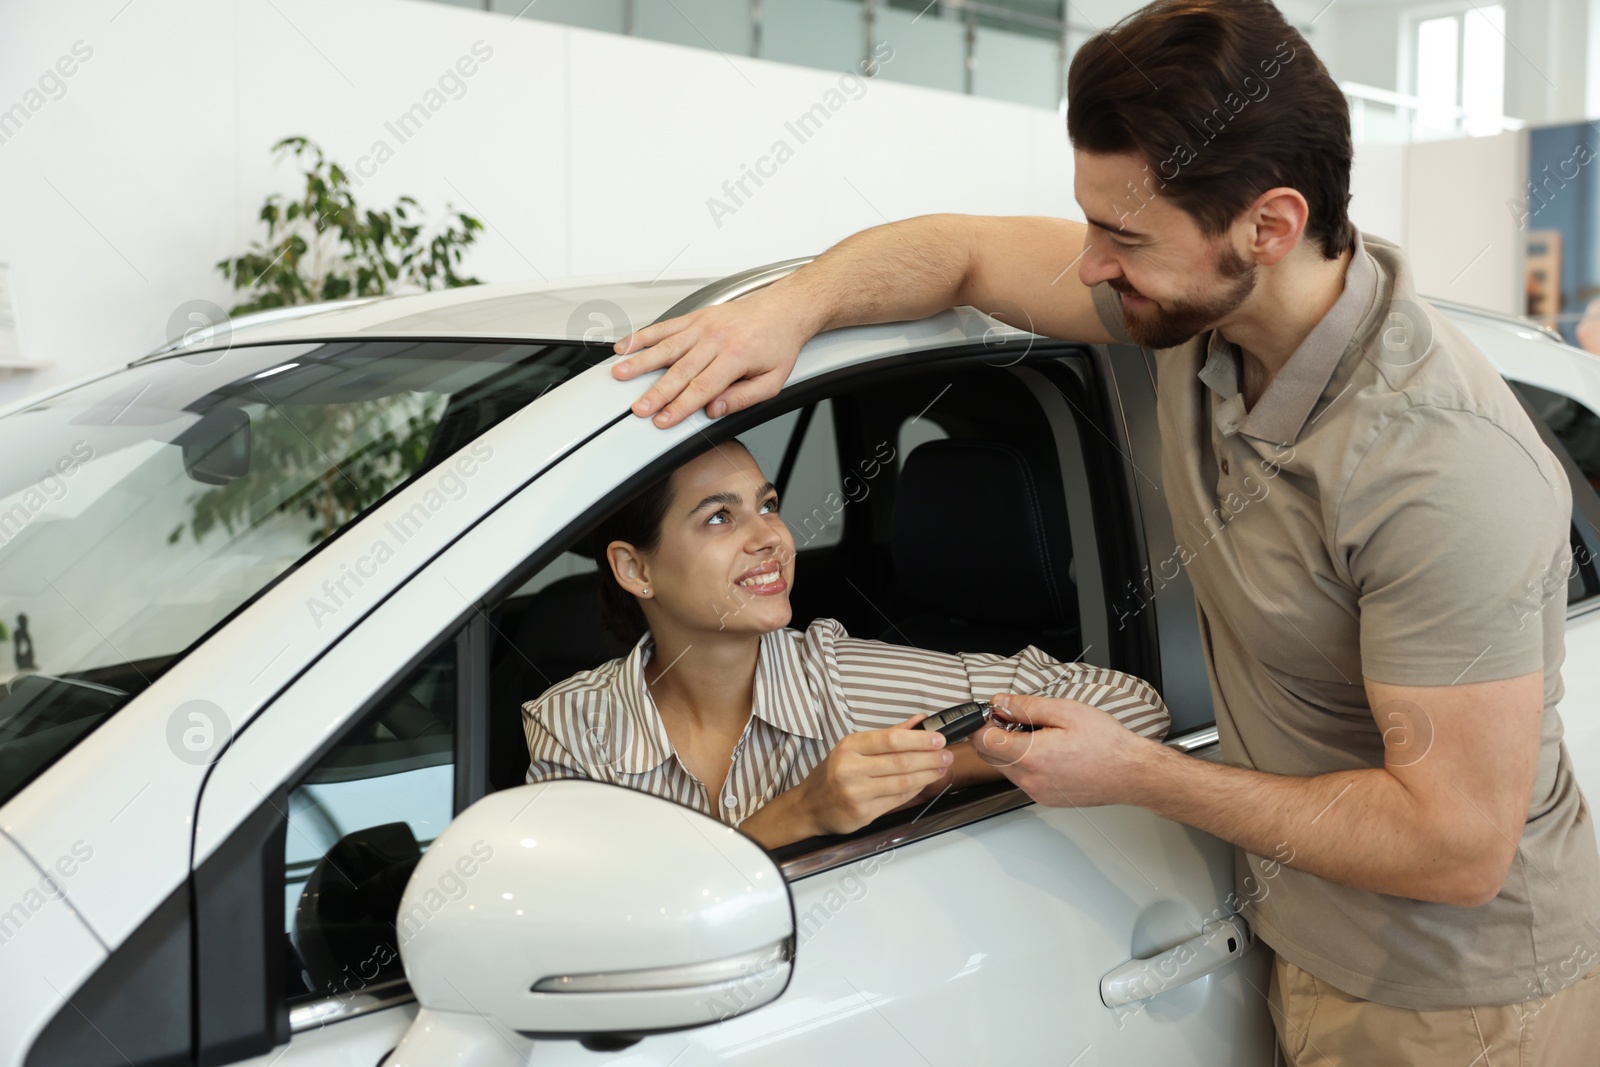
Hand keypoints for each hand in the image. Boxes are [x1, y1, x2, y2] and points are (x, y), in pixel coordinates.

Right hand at [610, 290, 810, 427]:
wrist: (784, 309)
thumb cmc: (778, 344)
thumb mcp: (773, 381)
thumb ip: (743, 399)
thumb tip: (715, 410)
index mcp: (737, 356)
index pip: (702, 388)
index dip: (680, 407)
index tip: (663, 420)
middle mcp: (717, 338)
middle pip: (680, 370)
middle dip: (656, 392)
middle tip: (638, 408)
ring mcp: (703, 325)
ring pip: (666, 346)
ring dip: (641, 361)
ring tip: (620, 374)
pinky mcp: (695, 316)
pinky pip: (664, 326)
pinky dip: (642, 336)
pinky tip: (625, 346)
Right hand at [795, 713, 952, 835]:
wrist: (810, 806)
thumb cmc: (833, 773)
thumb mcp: (854, 748)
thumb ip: (888, 735)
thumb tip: (919, 720)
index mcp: (850, 746)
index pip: (891, 739)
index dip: (919, 739)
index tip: (939, 738)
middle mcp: (851, 768)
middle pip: (901, 761)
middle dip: (929, 757)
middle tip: (947, 754)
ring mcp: (857, 792)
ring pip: (903, 782)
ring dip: (927, 774)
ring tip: (941, 767)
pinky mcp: (863, 812)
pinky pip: (897, 799)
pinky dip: (915, 790)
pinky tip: (925, 782)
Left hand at [969, 692, 1160, 807]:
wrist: (1132, 773)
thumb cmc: (1107, 743)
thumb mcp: (1066, 711)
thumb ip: (1026, 706)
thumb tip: (1000, 702)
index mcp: (1033, 756)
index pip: (983, 741)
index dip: (983, 722)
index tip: (994, 712)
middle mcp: (1031, 779)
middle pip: (989, 757)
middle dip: (994, 735)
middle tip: (1016, 719)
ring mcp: (1037, 792)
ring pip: (1004, 769)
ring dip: (1009, 750)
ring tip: (1037, 734)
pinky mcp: (1045, 798)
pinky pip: (1022, 779)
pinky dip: (1024, 763)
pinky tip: (1046, 750)